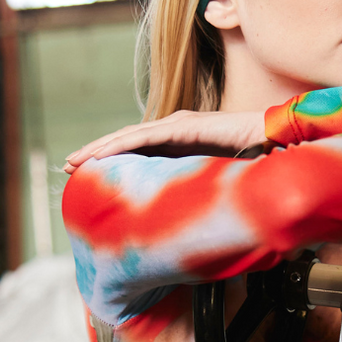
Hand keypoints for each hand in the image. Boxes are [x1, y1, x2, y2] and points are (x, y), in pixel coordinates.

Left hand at [64, 107, 268, 171]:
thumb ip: (193, 189)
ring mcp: (177, 125)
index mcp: (177, 143)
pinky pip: (144, 137)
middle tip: (67, 167)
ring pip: (128, 137)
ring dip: (99, 149)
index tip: (84, 174)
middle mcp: (172, 129)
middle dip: (94, 154)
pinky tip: (101, 155)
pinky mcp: (183, 126)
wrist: (274, 141)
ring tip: (76, 162)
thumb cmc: (250, 161)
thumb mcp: (210, 180)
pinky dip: (120, 145)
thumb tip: (182, 216)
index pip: (135, 151)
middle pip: (125, 142)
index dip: (109, 160)